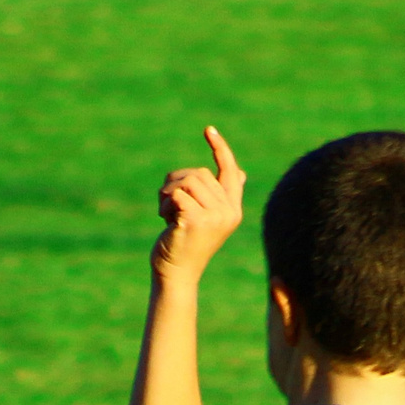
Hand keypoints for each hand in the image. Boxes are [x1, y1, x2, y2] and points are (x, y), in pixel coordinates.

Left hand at [152, 126, 246, 281]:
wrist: (177, 274)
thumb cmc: (187, 245)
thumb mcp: (207, 218)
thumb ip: (221, 196)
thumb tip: (240, 172)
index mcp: (233, 209)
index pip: (229, 171)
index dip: (220, 149)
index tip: (208, 130)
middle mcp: (229, 211)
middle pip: (198, 174)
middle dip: (176, 184)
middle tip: (168, 207)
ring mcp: (214, 216)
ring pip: (186, 181)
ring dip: (168, 193)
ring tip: (166, 213)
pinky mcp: (196, 220)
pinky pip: (175, 193)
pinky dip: (164, 203)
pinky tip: (164, 220)